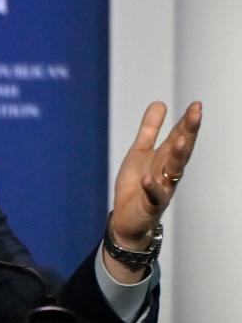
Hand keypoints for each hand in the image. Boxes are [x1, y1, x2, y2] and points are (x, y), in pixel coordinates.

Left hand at [107, 101, 201, 277]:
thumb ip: (149, 130)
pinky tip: (149, 179)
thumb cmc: (136, 184)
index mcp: (165, 158)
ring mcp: (161, 189)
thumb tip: (160, 103)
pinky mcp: (150, 205)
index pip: (179, 137)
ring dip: (177, 156)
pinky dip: (152, 188)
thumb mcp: (140, 152)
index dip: (187, 122)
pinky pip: (153, 196)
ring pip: (173, 172)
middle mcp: (168, 172)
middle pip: (181, 151)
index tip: (196, 104)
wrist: (127, 219)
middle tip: (196, 113)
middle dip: (189, 132)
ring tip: (180, 139)